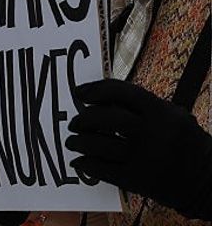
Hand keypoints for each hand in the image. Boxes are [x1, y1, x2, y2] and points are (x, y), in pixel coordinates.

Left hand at [67, 79, 211, 219]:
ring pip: (99, 145)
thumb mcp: (172, 116)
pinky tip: (79, 161)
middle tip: (73, 123)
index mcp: (161, 112)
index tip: (79, 92)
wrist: (206, 178)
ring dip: (79, 142)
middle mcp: (152, 133)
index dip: (96, 89)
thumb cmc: (183, 142)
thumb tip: (101, 97)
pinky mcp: (137, 179)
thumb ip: (143, 106)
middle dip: (83, 119)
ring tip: (71, 141)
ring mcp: (144, 157)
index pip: (121, 91)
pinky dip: (86, 164)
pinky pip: (102, 170)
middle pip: (106, 118)